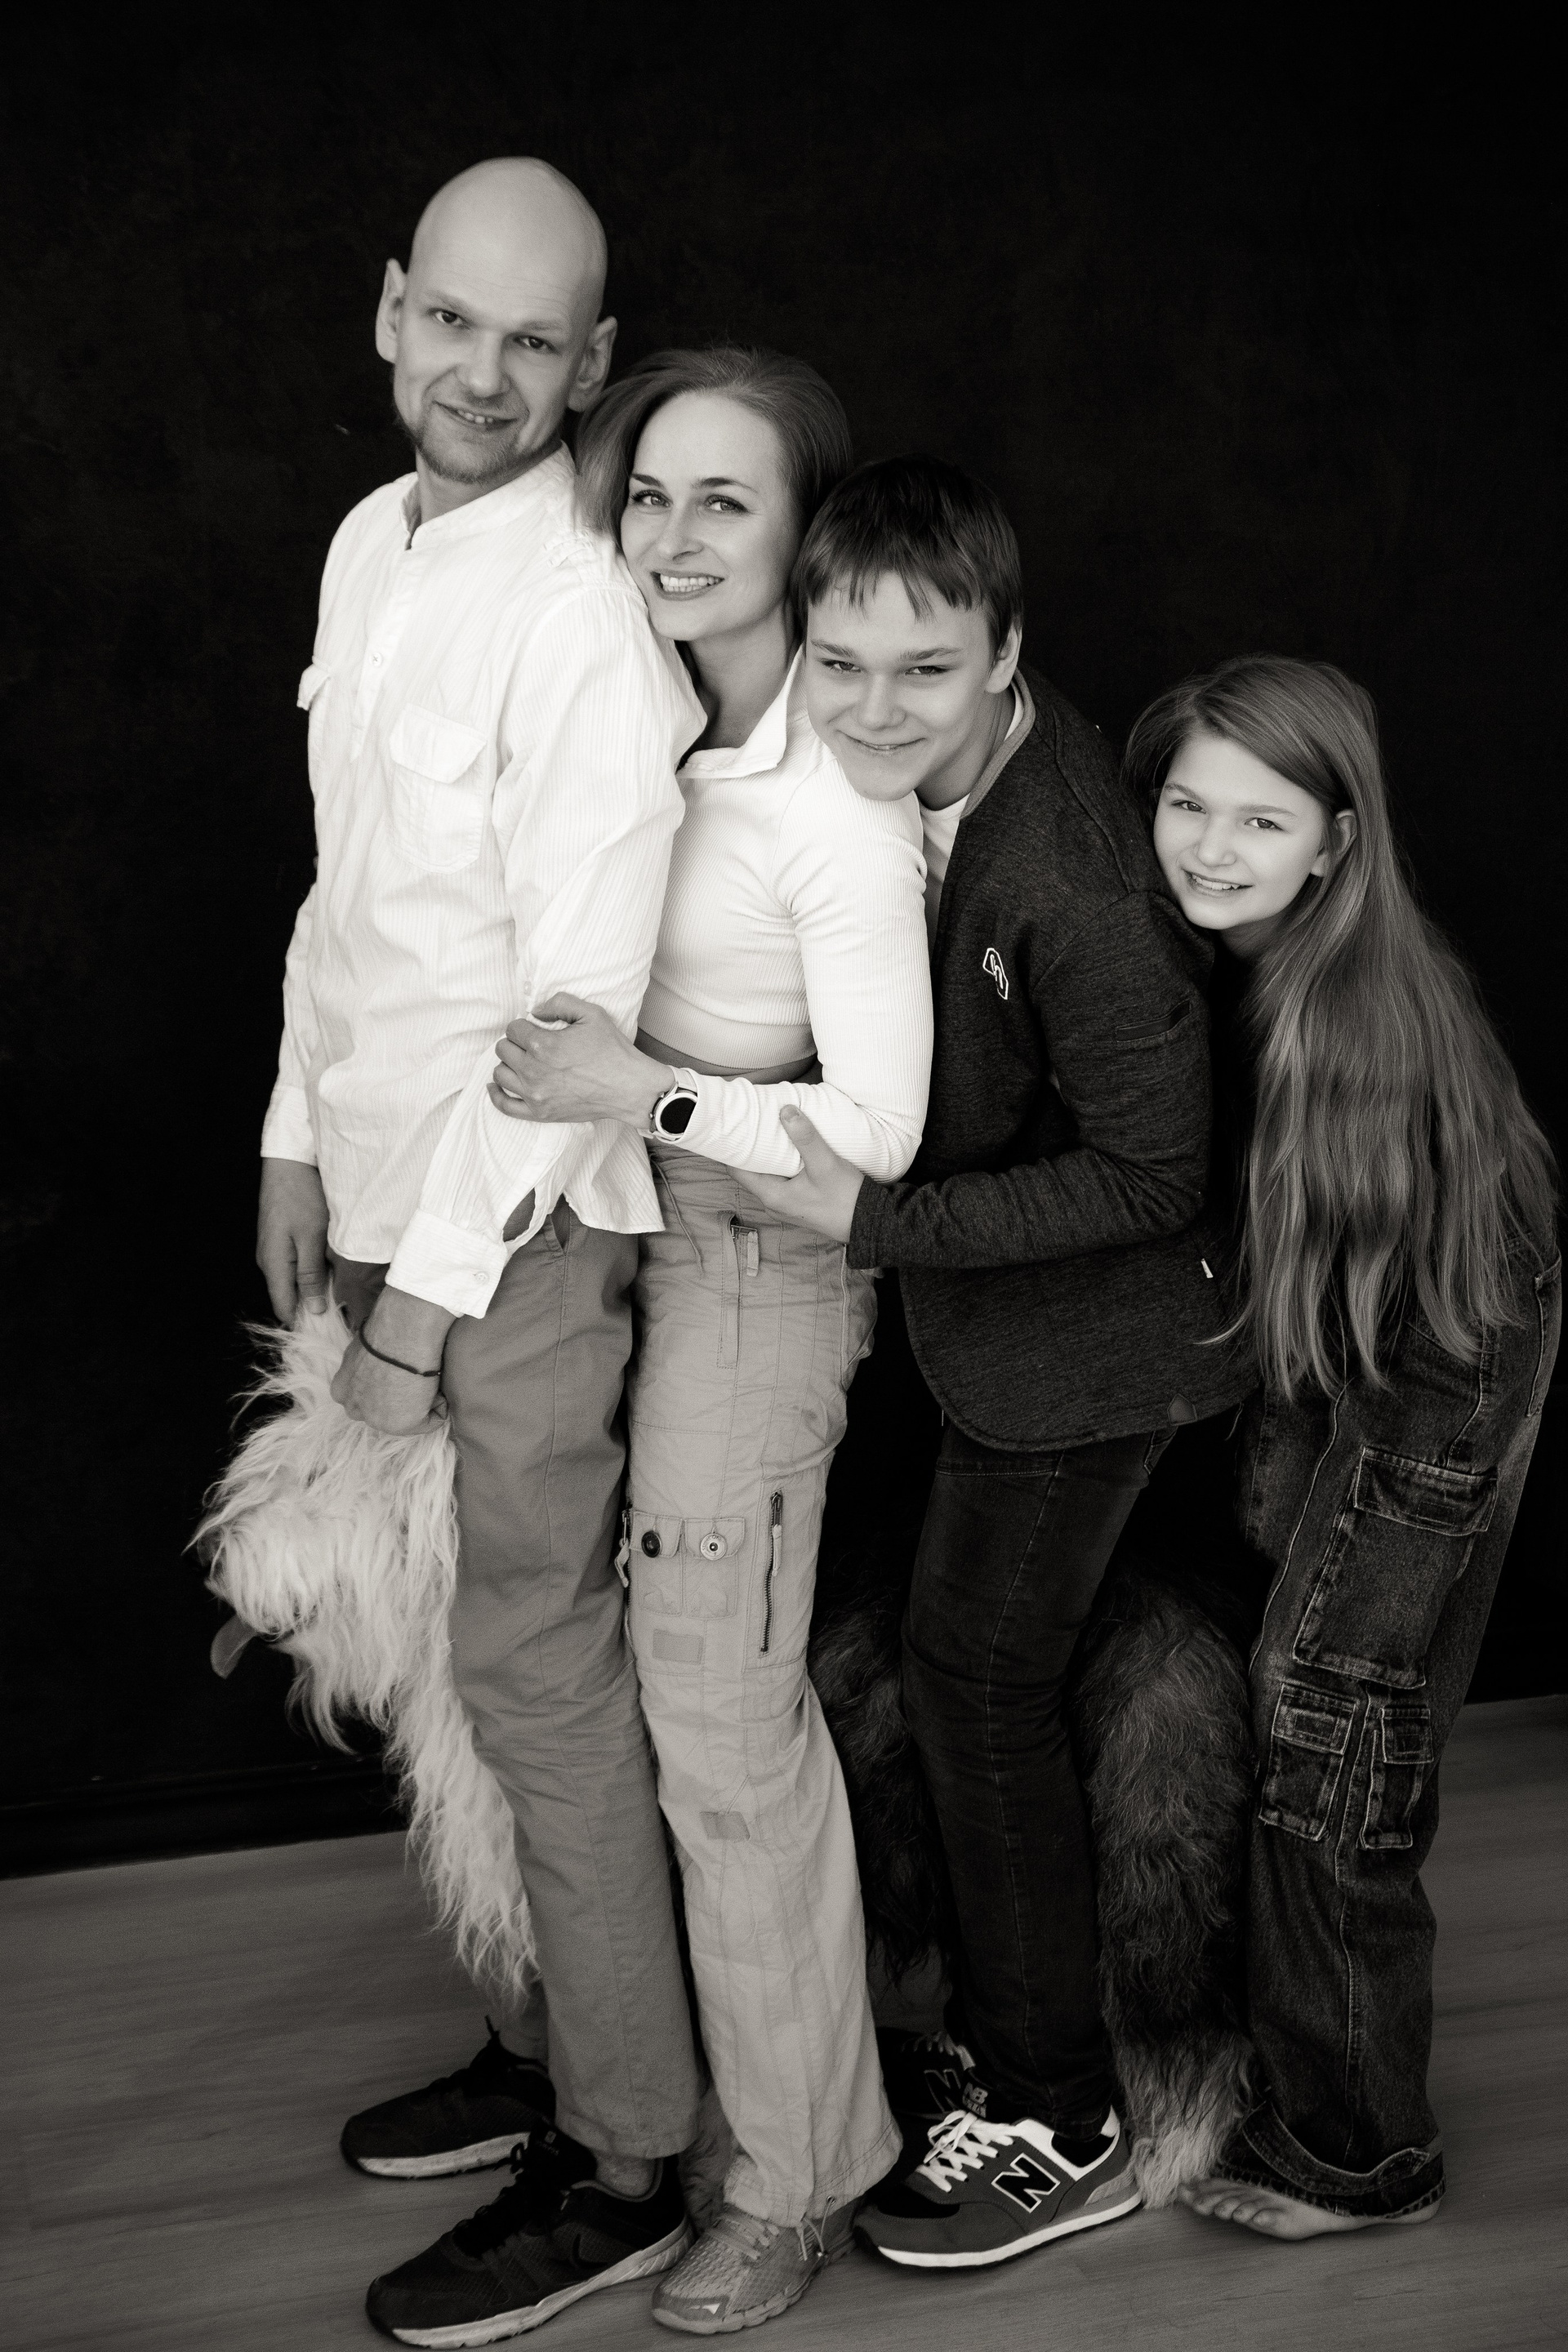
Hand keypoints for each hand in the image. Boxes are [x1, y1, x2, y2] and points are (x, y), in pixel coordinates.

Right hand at [257, 1157, 330, 1320]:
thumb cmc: (302, 1196)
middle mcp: (268, 1261)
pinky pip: (295, 1264)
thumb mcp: (311, 1238)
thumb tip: (312, 1310)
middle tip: (344, 1309)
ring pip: (293, 1280)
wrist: (289, 1161)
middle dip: (313, 1305)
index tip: (331, 1329)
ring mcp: (272, 1249)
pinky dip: (312, 1269)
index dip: (305, 1322)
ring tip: (341, 1288)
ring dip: (315, 1286)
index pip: (284, 1308)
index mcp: (274, 1265)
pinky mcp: (279, 1238)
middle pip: (289, 1296)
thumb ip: (311, 1275)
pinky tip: (330, 1265)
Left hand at [330, 1285, 454, 1434]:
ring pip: (409, 1416)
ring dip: (422, 1401)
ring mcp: (378, 1420)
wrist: (399, 1332)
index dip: (388, 1385)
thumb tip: (382, 1363)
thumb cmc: (386, 1330)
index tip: (400, 1370)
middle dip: (403, 1399)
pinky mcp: (403, 1424)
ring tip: (424, 1376)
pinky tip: (434, 1382)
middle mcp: (355, 1408)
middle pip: (386, 1410)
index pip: (366, 1397)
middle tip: (415, 1374)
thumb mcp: (363, 1349)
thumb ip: (366, 1365)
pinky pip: (432, 1420)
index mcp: (342, 1389)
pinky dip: (440, 1404)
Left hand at [489, 992, 671, 1126]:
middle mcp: (533, 1070)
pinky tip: (495, 1085)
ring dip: (508, 1063)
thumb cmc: (613, 1050)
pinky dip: (496, 1094)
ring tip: (523, 1061)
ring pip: (500, 1073)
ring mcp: (535, 1095)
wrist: (629, 1088)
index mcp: (543, 1044)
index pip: (513, 1029)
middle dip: (515, 1043)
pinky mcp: (539, 1113)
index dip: (524, 1025)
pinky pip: (504, 1105)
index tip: (536, 1028)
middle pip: (503, 1049)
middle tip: (532, 1044)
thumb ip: (560, 1003)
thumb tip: (536, 1011)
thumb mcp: (592, 1013)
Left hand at [740, 1109, 865, 1242]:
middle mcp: (774, 1203)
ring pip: (768, 1175)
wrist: (870, 1223)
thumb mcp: (826, 1164)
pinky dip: (782, 1164)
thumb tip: (786, 1111)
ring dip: (769, 1155)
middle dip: (752, 1148)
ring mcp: (787, 1204)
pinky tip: (791, 1149)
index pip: (737, 1170)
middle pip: (751, 1171)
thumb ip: (806, 1138)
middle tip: (754, 1122)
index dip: (734, 1148)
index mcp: (772, 1195)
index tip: (736, 1126)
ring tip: (771, 1130)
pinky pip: (782, 1180)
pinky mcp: (799, 1202)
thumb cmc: (846, 1198)